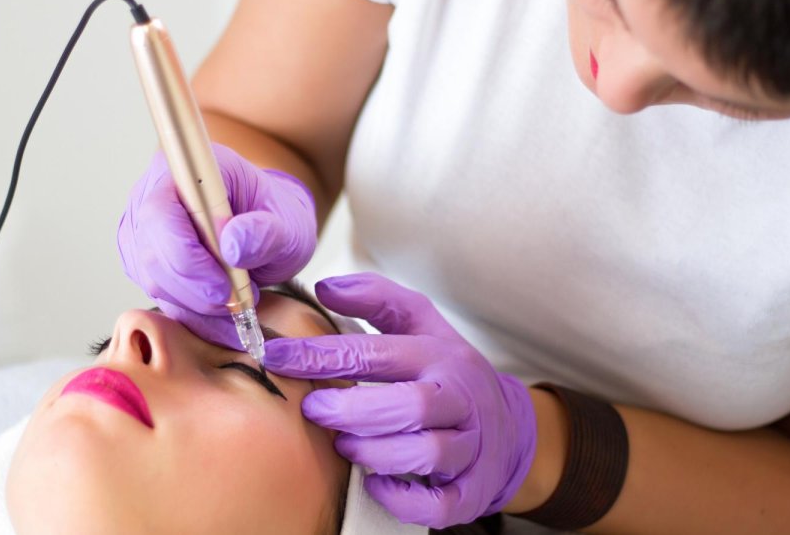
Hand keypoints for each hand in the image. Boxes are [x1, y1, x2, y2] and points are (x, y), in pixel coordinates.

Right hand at [117, 143, 316, 347]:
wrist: (266, 226)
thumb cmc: (274, 216)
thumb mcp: (288, 222)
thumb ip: (265, 232)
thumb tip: (232, 246)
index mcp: (187, 171)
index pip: (161, 214)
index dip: (187, 256)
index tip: (225, 287)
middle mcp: (153, 195)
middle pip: (151, 253)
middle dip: (195, 289)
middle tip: (236, 301)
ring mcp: (143, 229)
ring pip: (153, 280)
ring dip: (196, 303)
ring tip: (237, 299)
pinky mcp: (143, 260)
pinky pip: (160, 295)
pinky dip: (192, 312)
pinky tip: (222, 310)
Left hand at [262, 272, 537, 527]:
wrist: (511, 429)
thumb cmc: (449, 373)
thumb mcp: (422, 326)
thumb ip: (376, 298)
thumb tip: (324, 286)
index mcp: (440, 356)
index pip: (379, 351)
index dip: (324, 354)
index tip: (278, 356)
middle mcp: (459, 399)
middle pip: (410, 404)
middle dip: (353, 408)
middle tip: (314, 409)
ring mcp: (470, 447)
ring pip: (426, 453)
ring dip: (375, 451)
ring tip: (343, 445)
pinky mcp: (472, 491)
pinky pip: (438, 503)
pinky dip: (402, 498)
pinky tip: (375, 482)